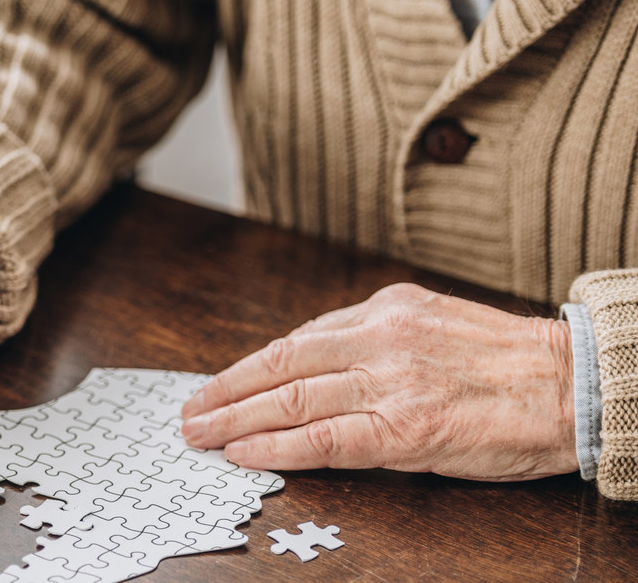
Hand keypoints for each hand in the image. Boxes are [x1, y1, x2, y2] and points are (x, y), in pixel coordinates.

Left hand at [181, 283, 577, 481]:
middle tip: (189, 412)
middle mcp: (378, 338)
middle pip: (279, 366)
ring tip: (201, 434)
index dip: (247, 367)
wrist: (573, 384)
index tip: (216, 383)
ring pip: (290, 400)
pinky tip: (245, 453)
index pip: (296, 340)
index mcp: (384, 309)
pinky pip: (324, 439)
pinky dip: (276, 447)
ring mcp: (389, 383)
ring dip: (235, 419)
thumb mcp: (432, 323)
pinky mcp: (405, 429)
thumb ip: (373, 338)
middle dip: (224, 391)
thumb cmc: (507, 361)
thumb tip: (313, 361)